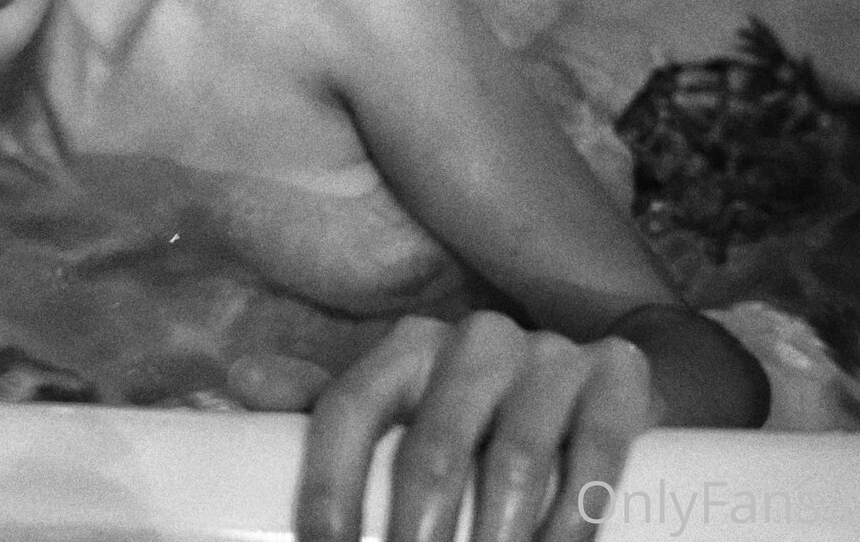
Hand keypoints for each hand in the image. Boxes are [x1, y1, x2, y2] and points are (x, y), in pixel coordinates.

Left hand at [295, 312, 657, 541]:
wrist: (607, 379)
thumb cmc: (482, 410)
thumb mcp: (405, 405)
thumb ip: (330, 401)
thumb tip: (242, 380)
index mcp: (409, 348)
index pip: (350, 408)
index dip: (330, 485)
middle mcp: (476, 339)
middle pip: (431, 446)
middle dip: (416, 535)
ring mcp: (550, 355)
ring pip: (513, 458)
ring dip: (495, 541)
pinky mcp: (617, 377)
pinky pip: (594, 453)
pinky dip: (571, 521)